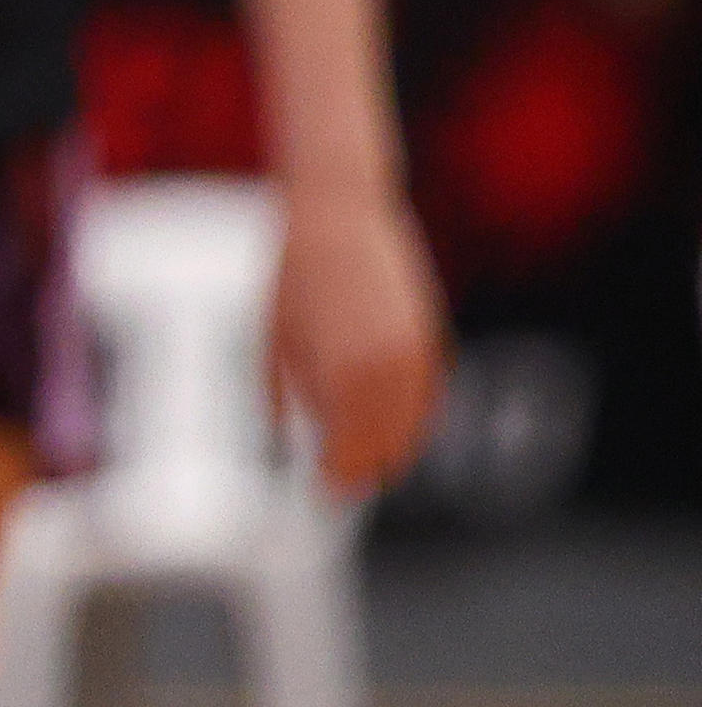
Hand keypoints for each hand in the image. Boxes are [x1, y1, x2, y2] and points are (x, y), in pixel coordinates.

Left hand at [271, 175, 444, 495]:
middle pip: (383, 440)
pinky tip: (399, 430)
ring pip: (412, 421)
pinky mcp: (429, 334)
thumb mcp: (276, 337)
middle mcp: (385, 365)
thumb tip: (299, 437)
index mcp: (341, 369)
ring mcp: (413, 349)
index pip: (348, 445)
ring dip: (392, 446)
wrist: (336, 214)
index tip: (324, 492)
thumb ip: (293, 391)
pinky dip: (415, 416)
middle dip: (363, 466)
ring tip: (370, 466)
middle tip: (342, 488)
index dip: (338, 474)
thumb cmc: (291, 274)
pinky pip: (429, 393)